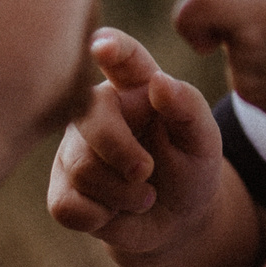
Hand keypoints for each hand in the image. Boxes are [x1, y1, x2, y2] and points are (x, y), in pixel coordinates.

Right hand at [49, 29, 223, 259]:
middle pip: (89, 118)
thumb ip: (188, 108)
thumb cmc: (190, 167)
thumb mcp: (204, 141)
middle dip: (119, 151)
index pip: (122, 57)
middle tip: (146, 171)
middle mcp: (97, 109)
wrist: (177, 220)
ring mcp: (73, 148)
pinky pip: (67, 206)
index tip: (103, 46)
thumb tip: (161, 83)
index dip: (111, 47)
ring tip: (145, 196)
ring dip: (122, 193)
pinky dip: (99, 217)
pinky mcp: (61, 188)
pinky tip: (114, 212)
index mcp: (136, 85)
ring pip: (81, 168)